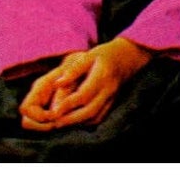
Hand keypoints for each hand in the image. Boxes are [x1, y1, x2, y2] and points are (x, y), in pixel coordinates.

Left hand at [19, 38, 151, 132]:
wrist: (125, 59)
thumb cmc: (103, 55)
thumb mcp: (89, 55)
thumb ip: (73, 70)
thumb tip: (57, 83)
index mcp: (102, 76)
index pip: (84, 94)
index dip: (68, 104)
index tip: (54, 111)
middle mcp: (108, 90)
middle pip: (90, 110)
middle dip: (71, 119)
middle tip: (55, 122)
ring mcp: (112, 98)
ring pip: (95, 117)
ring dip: (78, 123)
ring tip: (61, 123)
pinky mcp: (112, 104)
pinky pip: (99, 117)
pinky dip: (86, 122)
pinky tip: (74, 121)